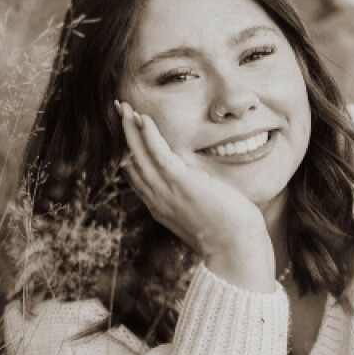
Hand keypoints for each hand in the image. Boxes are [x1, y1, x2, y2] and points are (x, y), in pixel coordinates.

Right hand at [117, 100, 271, 262]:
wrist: (236, 247)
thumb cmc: (227, 233)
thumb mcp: (201, 214)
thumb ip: (192, 198)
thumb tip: (199, 186)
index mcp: (162, 208)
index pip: (138, 177)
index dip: (129, 154)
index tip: (126, 135)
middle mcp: (158, 200)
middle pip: (132, 163)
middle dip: (124, 136)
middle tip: (118, 112)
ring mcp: (167, 192)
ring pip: (139, 155)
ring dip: (130, 129)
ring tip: (123, 107)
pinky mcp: (182, 183)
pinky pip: (158, 154)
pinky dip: (149, 135)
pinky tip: (142, 118)